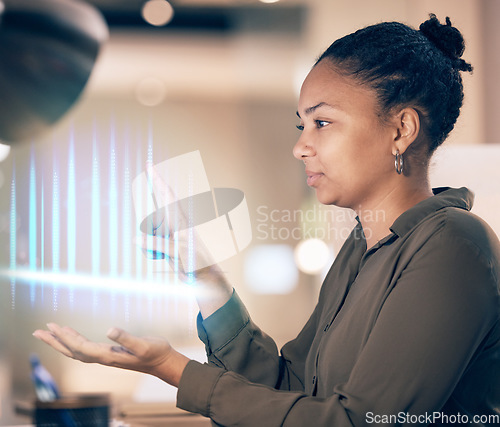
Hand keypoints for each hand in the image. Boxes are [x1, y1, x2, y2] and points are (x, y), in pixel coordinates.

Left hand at [33, 324, 189, 386]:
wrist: (162, 362)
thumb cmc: (154, 352)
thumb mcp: (143, 344)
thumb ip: (126, 338)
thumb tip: (109, 330)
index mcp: (108, 355)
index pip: (80, 347)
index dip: (66, 338)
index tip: (54, 327)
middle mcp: (103, 358)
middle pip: (72, 352)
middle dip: (55, 342)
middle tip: (38, 331)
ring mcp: (105, 356)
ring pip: (76, 351)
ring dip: (61, 342)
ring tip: (49, 332)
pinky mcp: (109, 353)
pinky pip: (85, 348)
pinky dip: (74, 341)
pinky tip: (72, 334)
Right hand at [141, 166, 232, 317]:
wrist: (204, 277)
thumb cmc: (197, 263)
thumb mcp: (177, 253)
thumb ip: (157, 244)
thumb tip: (136, 239)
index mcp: (181, 221)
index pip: (166, 195)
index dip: (157, 179)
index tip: (149, 164)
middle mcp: (175, 224)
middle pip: (153, 217)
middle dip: (150, 227)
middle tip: (162, 244)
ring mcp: (170, 234)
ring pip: (149, 232)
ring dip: (150, 244)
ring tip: (166, 256)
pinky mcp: (167, 244)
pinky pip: (150, 243)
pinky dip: (150, 250)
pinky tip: (162, 259)